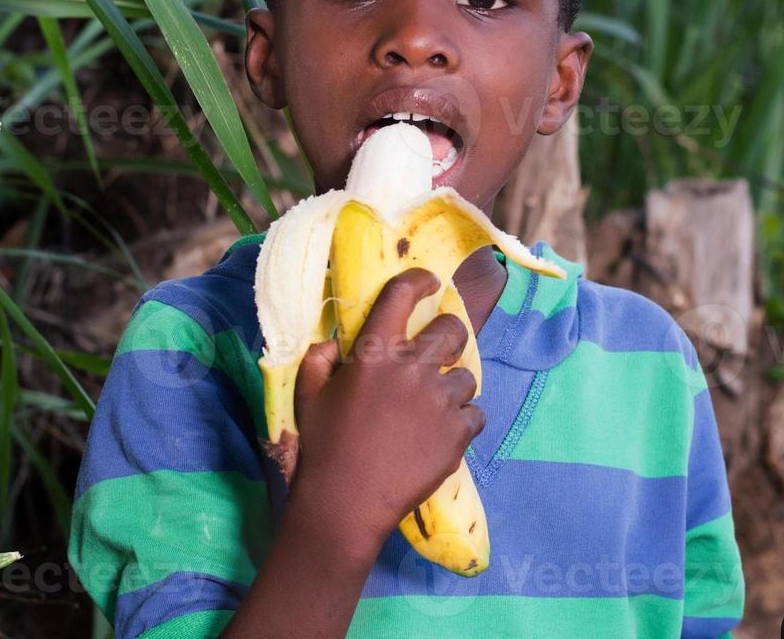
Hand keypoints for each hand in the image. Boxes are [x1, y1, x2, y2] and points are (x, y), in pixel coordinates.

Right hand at [288, 267, 484, 547]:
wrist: (346, 503)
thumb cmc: (323, 446)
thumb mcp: (308, 395)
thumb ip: (319, 359)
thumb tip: (336, 345)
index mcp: (375, 352)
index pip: (402, 295)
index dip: (420, 281)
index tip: (429, 282)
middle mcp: (413, 367)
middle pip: (452, 330)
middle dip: (447, 335)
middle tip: (436, 352)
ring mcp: (440, 400)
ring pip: (467, 376)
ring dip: (452, 385)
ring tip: (433, 405)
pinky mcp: (458, 433)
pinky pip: (476, 412)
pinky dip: (463, 419)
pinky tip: (442, 432)